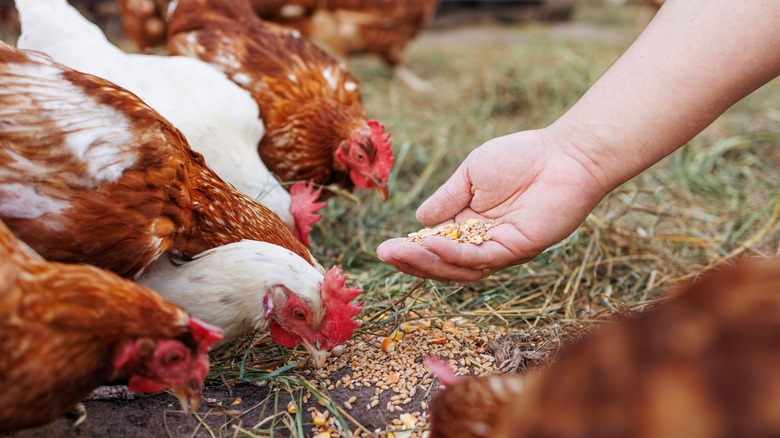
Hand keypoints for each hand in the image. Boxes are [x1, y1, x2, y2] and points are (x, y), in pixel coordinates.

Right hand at [377, 129, 608, 282]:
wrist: (563, 154)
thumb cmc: (521, 157)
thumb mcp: (470, 174)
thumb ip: (446, 198)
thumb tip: (418, 220)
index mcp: (469, 225)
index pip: (434, 246)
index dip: (410, 250)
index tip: (385, 248)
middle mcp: (482, 242)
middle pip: (442, 263)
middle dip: (412, 261)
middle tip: (385, 254)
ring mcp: (500, 249)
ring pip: (458, 268)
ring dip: (427, 262)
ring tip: (401, 252)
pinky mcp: (516, 249)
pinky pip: (480, 258)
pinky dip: (454, 254)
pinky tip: (431, 243)